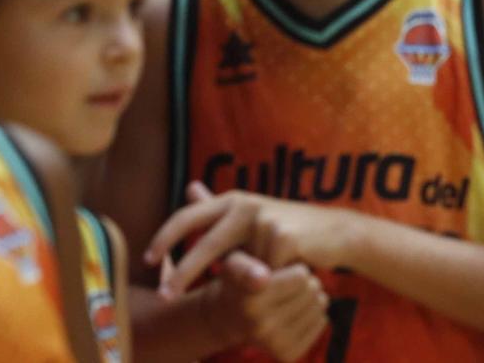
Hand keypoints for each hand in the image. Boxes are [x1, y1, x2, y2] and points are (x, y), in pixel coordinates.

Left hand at [150, 182, 353, 296]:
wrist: (336, 233)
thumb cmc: (287, 231)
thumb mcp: (250, 218)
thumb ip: (218, 210)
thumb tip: (189, 187)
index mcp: (233, 200)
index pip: (188, 216)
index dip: (164, 237)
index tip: (147, 260)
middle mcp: (245, 204)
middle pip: (204, 244)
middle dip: (182, 273)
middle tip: (164, 296)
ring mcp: (264, 219)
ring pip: (238, 267)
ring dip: (249, 279)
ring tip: (269, 275)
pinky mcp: (282, 236)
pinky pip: (262, 274)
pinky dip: (269, 281)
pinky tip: (287, 270)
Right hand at [210, 249, 330, 361]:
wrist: (231, 319)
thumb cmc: (240, 282)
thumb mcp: (235, 264)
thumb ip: (245, 266)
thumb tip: (261, 279)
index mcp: (251, 300)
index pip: (299, 278)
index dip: (295, 278)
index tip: (284, 279)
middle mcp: (261, 325)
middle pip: (312, 285)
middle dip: (303, 279)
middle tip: (286, 282)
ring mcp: (276, 342)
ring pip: (320, 302)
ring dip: (310, 295)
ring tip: (290, 295)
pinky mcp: (289, 354)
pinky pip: (321, 320)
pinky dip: (313, 312)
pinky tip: (294, 311)